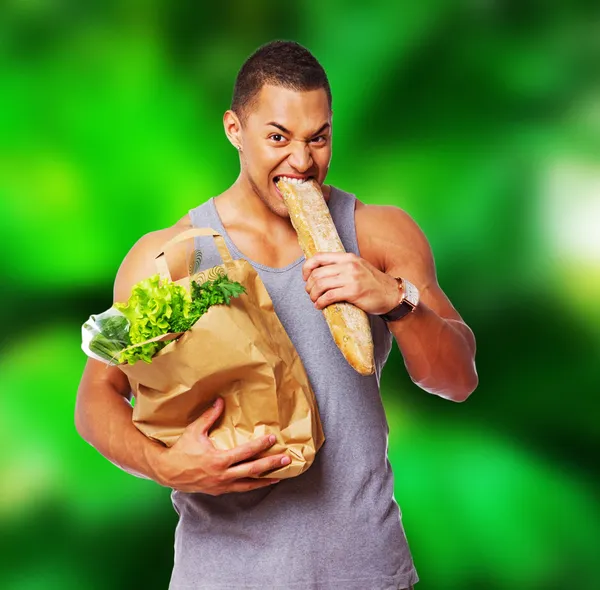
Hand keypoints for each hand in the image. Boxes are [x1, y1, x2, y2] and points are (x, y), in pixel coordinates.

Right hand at [155, 398, 289, 494]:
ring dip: (265, 480)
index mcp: (218, 461)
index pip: (245, 453)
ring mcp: (221, 486)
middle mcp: (222, 475)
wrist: (167, 472)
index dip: (260, 446)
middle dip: (271, 464)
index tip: (272, 439)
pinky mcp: (219, 491)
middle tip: (286, 459)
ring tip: (280, 476)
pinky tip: (260, 482)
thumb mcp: (195, 431)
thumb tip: (220, 400)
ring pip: (248, 484)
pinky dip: (252, 486)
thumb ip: (209, 416)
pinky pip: (239, 489)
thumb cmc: (181, 450)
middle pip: (252, 471)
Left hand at [302, 252, 398, 314]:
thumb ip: (341, 267)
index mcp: (348, 257)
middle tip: (310, 293)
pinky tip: (319, 306)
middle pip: (317, 273)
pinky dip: (320, 302)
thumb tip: (319, 272)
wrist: (392, 294)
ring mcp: (351, 278)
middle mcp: (349, 265)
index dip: (307, 268)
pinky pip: (329, 296)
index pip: (319, 257)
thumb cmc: (372, 284)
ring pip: (321, 285)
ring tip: (314, 300)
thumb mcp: (358, 268)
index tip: (305, 278)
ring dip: (313, 295)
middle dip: (309, 286)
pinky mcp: (353, 292)